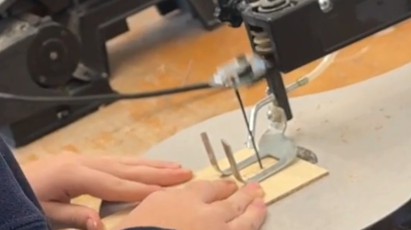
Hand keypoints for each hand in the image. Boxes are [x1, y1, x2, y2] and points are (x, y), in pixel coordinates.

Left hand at [23, 151, 193, 229]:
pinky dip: (133, 164)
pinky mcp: (77, 163)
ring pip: (122, 162)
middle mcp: (81, 162)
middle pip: (126, 168)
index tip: (172, 191)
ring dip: (150, 165)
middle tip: (187, 173)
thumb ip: (75, 218)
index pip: (118, 184)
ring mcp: (80, 160)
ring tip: (176, 167)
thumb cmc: (21, 199)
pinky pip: (112, 162)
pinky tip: (145, 166)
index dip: (146, 189)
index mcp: (74, 173)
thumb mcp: (44, 215)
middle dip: (158, 172)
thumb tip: (101, 224)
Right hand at [114, 179, 266, 229]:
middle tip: (255, 189)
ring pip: (244, 221)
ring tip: (263, 205)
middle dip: (244, 194)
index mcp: (185, 199)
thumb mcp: (146, 208)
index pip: (208, 189)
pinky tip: (255, 227)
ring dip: (255, 212)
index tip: (228, 185)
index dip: (220, 187)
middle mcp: (207, 214)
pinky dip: (251, 229)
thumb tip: (171, 202)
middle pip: (231, 202)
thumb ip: (164, 202)